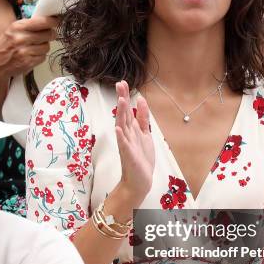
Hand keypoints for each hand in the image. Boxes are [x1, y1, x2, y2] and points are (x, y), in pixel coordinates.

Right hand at [0, 14, 57, 80]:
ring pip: (47, 46)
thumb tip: (49, 22)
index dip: (52, 21)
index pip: (42, 22)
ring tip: (35, 47)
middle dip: (51, 34)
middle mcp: (21, 38)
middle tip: (49, 35)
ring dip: (44, 47)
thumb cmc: (6, 46)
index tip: (57, 21)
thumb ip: (29, 26)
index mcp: (17, 27)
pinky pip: (43, 57)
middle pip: (48, 34)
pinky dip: (40, 56)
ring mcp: (25, 51)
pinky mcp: (28, 62)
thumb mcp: (13, 31)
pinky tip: (32, 55)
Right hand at [114, 80, 154, 207]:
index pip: (127, 109)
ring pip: (123, 126)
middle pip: (124, 114)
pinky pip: (124, 145)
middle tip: (119, 84)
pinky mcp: (129, 155)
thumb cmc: (141, 158)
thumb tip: (141, 100)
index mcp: (131, 129)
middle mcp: (127, 134)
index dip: (125, 96)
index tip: (122, 82)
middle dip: (122, 99)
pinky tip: (118, 128)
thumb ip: (143, 118)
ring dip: (121, 114)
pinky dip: (121, 137)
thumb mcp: (145, 134)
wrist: (139, 181)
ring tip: (121, 101)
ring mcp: (126, 144)